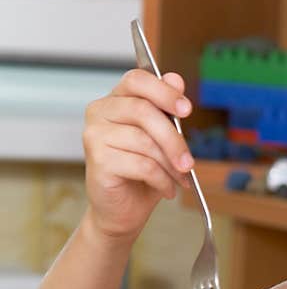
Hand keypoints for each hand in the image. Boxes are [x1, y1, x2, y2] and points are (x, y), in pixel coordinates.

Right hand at [82, 69, 193, 241]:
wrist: (123, 210)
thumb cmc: (143, 173)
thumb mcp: (163, 139)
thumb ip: (167, 110)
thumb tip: (176, 79)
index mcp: (116, 100)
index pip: (136, 80)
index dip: (163, 91)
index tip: (186, 109)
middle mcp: (99, 112)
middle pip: (143, 111)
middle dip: (174, 139)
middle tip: (190, 163)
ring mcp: (94, 134)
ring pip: (144, 141)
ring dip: (170, 165)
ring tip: (179, 180)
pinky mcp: (97, 159)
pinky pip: (141, 165)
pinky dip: (162, 180)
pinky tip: (167, 189)